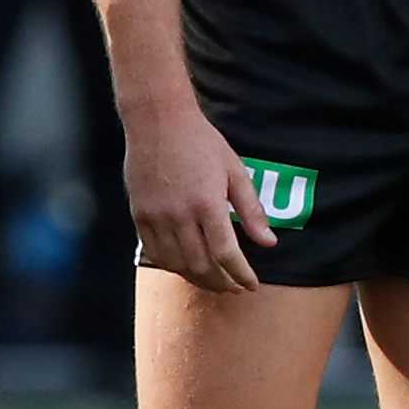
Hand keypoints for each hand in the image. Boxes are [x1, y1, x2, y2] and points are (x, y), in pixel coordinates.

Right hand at [124, 96, 277, 292]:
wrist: (158, 120)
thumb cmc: (201, 141)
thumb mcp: (235, 171)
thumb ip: (252, 210)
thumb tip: (269, 242)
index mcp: (207, 203)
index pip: (226, 253)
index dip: (241, 274)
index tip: (251, 285)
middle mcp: (179, 214)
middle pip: (201, 264)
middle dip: (221, 282)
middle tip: (234, 287)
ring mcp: (155, 216)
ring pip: (177, 263)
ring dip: (197, 278)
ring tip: (213, 281)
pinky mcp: (139, 214)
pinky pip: (154, 252)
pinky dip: (172, 266)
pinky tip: (185, 267)